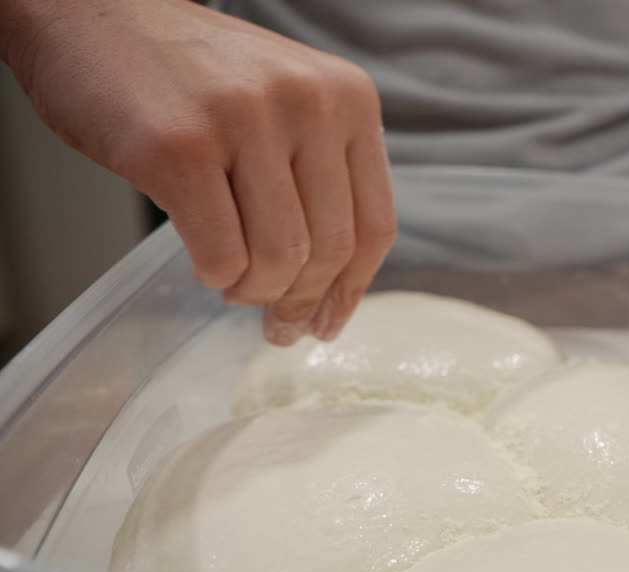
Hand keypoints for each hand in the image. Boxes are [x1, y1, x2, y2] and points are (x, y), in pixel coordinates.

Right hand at [3, 0, 396, 343]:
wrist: (91, 15)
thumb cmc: (188, 74)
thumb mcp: (286, 102)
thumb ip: (319, 171)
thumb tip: (332, 284)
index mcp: (348, 98)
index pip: (375, 223)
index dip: (352, 288)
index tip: (328, 322)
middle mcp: (308, 104)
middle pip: (331, 249)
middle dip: (300, 301)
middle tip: (274, 323)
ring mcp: (244, 122)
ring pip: (280, 258)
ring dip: (255, 291)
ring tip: (233, 284)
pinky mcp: (179, 148)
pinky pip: (221, 254)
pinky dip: (215, 275)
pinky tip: (204, 264)